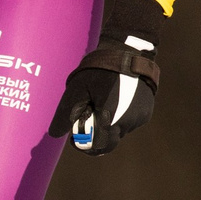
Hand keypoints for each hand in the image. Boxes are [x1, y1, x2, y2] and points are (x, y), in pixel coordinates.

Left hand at [51, 0, 165, 154]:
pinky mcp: (146, 112)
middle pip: (109, 141)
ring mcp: (139, 118)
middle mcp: (127, 122)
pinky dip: (120, 116)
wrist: (128, 52)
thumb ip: (66, 114)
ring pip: (119, 131)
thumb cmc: (99, 70)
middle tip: (87, 119)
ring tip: (102, 101)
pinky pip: (129, 122)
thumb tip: (55, 134)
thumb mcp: (77, 90)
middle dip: (96, 135)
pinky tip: (115, 99)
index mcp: (109, 119)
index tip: (76, 137)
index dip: (85, 145)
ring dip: (109, 124)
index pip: (97, 147)